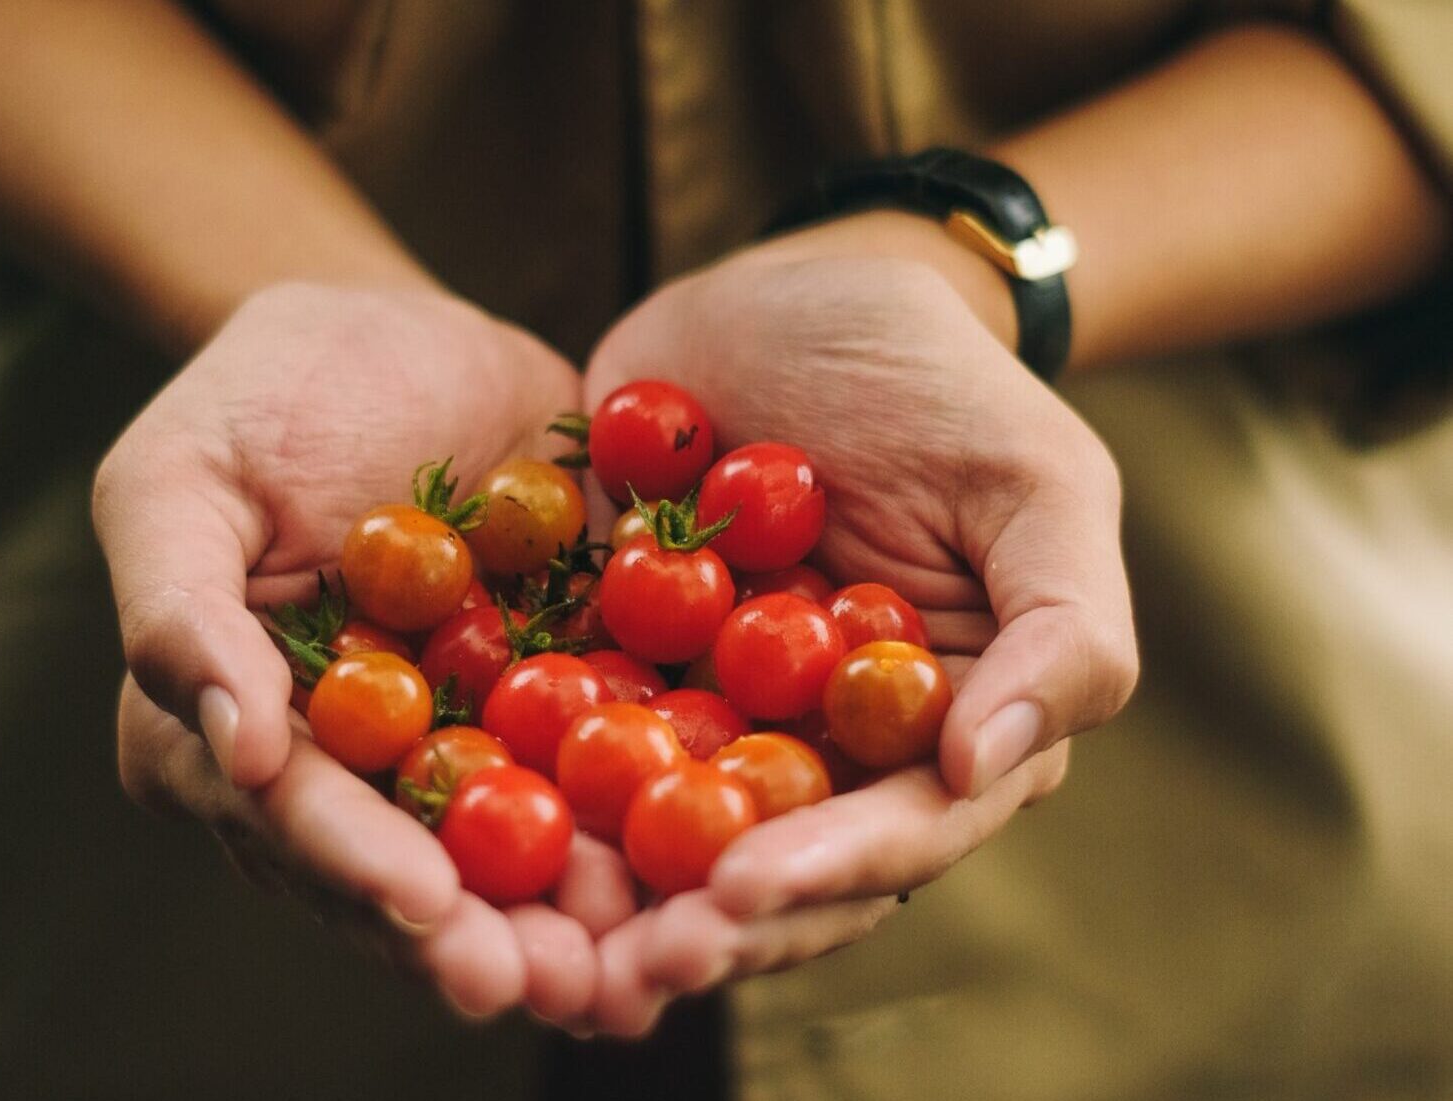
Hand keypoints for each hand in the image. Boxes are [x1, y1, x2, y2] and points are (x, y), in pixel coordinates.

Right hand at [92, 283, 623, 1017]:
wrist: (401, 334)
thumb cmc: (263, 396)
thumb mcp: (178, 479)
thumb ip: (181, 613)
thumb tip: (234, 754)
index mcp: (238, 736)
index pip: (293, 819)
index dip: (357, 869)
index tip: (427, 908)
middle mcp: (350, 770)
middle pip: (409, 871)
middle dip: (479, 937)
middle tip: (551, 984)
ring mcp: (458, 743)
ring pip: (511, 851)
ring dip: (574, 915)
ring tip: (642, 960)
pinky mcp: (551, 702)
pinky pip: (599, 769)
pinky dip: (649, 816)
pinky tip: (711, 856)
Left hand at [572, 234, 1137, 1032]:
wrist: (797, 291)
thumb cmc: (938, 381)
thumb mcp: (1037, 484)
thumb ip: (1061, 631)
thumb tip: (983, 768)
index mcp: (937, 731)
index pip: (894, 834)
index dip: (821, 876)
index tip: (738, 895)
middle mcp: (824, 747)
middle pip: (767, 865)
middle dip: (698, 921)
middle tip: (622, 964)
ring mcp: (714, 710)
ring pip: (661, 830)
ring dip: (605, 893)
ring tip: (537, 938)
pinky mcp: (617, 661)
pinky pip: (568, 735)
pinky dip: (526, 780)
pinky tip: (468, 813)